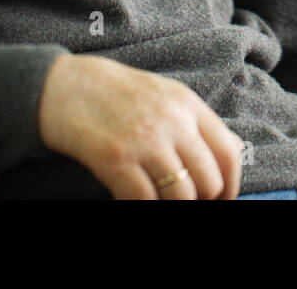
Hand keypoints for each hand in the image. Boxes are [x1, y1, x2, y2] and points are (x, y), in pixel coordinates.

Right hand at [37, 54, 243, 198]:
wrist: (65, 86)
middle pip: (209, 180)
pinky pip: (145, 201)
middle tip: (186, 204)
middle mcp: (172, 121)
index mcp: (188, 104)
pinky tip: (133, 201)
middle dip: (202, 201)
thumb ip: (196, 122)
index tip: (222, 199)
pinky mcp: (116, 158)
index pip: (229, 152)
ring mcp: (145, 140)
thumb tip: (231, 152)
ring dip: (173, 207)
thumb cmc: (116, 94)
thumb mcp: (165, 95)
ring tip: (159, 202)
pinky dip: (144, 208)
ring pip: (182, 196)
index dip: (231, 185)